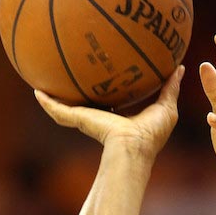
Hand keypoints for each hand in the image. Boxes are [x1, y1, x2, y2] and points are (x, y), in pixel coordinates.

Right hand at [34, 66, 184, 160]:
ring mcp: (87, 120)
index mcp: (119, 118)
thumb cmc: (151, 134)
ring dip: (54, 97)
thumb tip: (179, 67)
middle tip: (70, 69)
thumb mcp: (166, 106)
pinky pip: (58, 110)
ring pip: (66, 107)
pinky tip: (36, 90)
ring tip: (42, 79)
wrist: (132, 147)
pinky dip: (46, 103)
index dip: (107, 87)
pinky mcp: (78, 120)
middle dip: (77, 88)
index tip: (105, 73)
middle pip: (85, 102)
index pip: (110, 100)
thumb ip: (170, 88)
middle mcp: (100, 119)